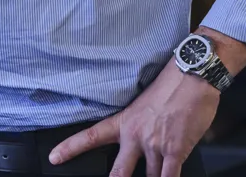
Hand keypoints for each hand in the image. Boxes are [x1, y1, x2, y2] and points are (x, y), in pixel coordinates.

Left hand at [49, 62, 219, 176]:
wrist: (190, 77)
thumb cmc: (169, 88)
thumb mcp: (142, 104)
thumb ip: (137, 127)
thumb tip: (141, 145)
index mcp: (123, 121)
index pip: (90, 136)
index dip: (70, 148)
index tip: (54, 157)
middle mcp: (135, 135)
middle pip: (119, 171)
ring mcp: (155, 145)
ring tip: (157, 167)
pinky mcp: (176, 151)